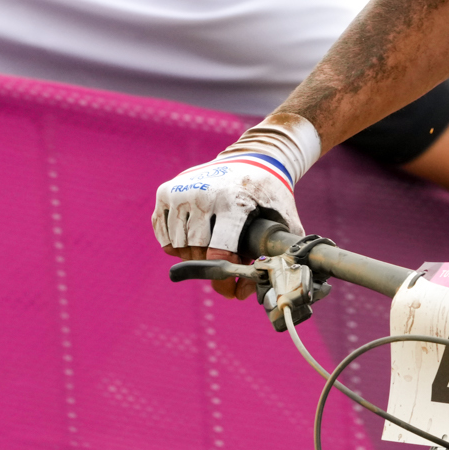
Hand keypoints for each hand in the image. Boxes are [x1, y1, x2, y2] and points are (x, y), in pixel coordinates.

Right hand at [152, 117, 319, 297]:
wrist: (253, 157)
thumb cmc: (269, 194)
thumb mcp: (285, 219)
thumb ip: (276, 255)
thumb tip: (250, 291)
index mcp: (233, 203)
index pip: (218, 252)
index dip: (223, 279)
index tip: (231, 290)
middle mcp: (203, 194)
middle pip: (195, 251)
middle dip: (210, 265)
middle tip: (225, 262)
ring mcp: (181, 191)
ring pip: (177, 245)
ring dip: (193, 255)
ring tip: (213, 248)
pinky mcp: (166, 191)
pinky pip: (163, 233)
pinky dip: (175, 243)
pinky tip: (194, 238)